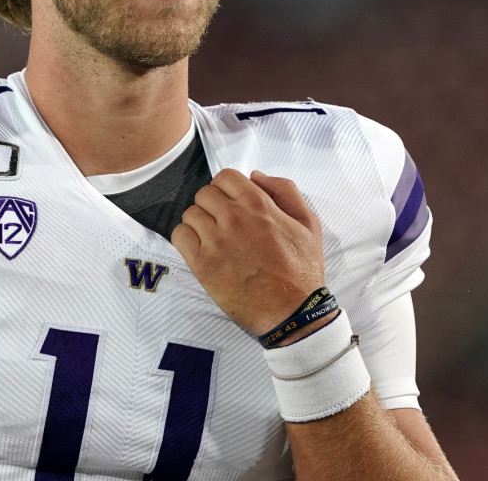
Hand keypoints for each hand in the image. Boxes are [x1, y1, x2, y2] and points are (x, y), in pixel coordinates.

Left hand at [171, 169, 326, 334]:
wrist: (293, 311)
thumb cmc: (302, 269)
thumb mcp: (308, 222)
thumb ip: (285, 191)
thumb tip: (255, 176)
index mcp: (258, 203)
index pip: (224, 177)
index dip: (228, 188)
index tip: (233, 202)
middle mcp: (233, 218)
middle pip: (204, 193)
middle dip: (213, 204)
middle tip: (224, 222)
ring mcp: (215, 241)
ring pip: (190, 213)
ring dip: (200, 222)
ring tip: (214, 237)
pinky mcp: (202, 264)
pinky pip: (179, 236)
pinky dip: (186, 238)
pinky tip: (202, 248)